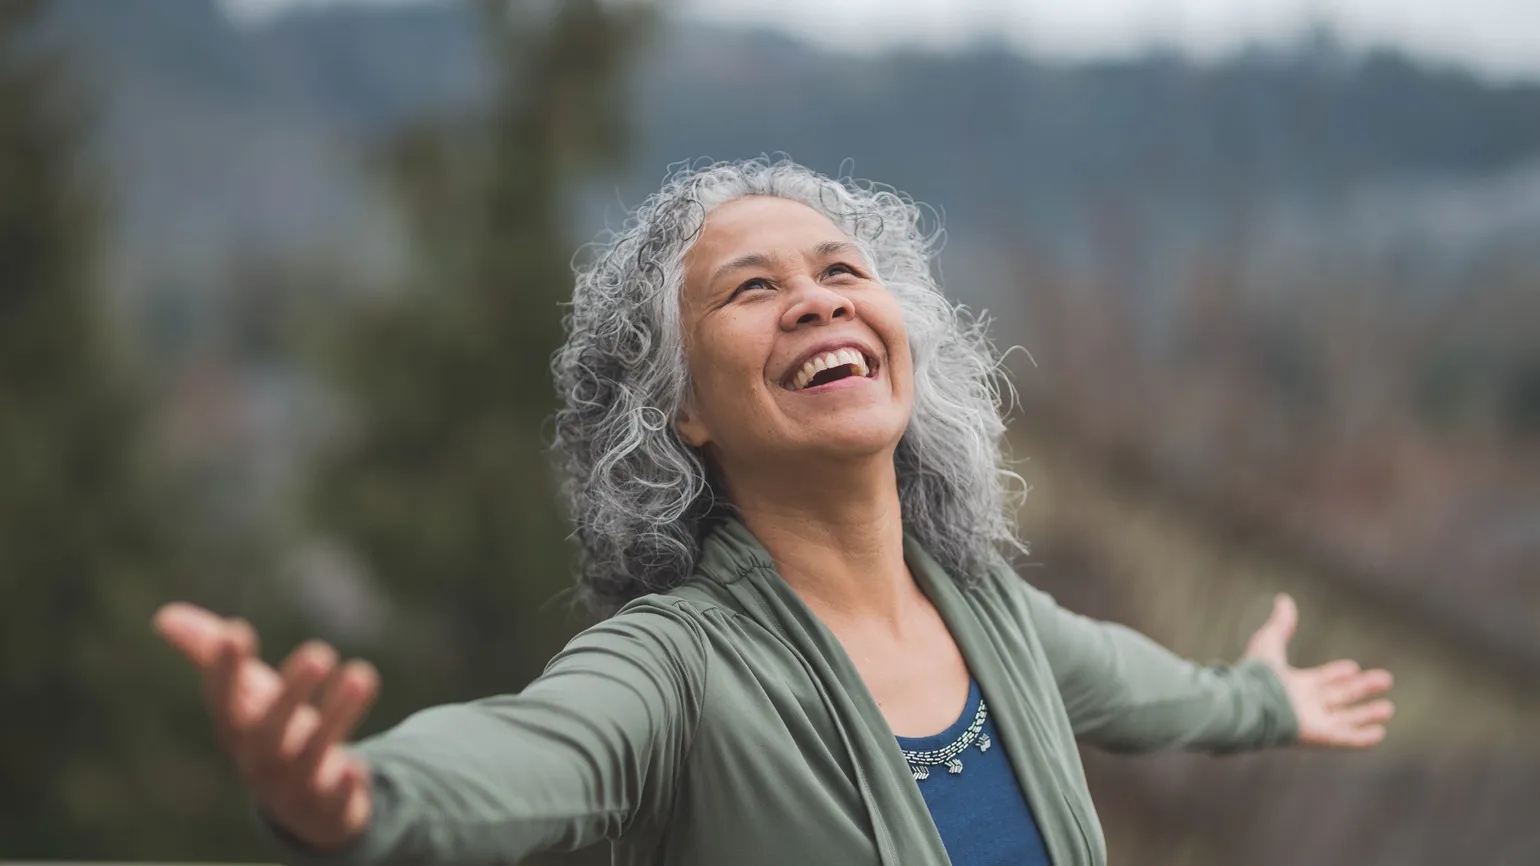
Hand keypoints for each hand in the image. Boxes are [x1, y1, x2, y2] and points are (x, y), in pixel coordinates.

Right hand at [154, 602, 380, 849]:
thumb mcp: (246, 692)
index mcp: (235, 729)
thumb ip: (210, 653)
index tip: (234, 632)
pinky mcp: (330, 806)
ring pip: (313, 753)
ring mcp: (294, 785)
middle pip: (269, 730)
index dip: (224, 670)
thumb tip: (164, 616)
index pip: (222, 700)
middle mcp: (259, 759)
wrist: (307, 805)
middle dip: (292, 693)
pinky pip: (334, 801)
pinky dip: (344, 787)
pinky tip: (356, 768)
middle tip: (319, 653)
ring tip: (361, 674)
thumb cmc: (271, 733)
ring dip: (337, 716)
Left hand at [1243, 593, 1394, 747]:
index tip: (1352, 667)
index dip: (1337, 674)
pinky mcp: (1320, 736)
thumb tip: (1283, 598)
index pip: (1321, 680)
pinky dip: (1363, 737)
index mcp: (1293, 685)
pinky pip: (1346, 740)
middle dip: (1361, 689)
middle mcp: (1305, 705)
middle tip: (1385, 679)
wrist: (1252, 703)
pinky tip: (1380, 733)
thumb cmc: (1258, 674)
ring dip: (1366, 714)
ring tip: (1388, 708)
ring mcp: (1313, 722)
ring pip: (1346, 719)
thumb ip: (1280, 623)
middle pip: (1339, 697)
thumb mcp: (1269, 641)